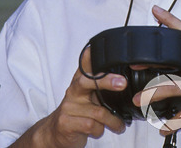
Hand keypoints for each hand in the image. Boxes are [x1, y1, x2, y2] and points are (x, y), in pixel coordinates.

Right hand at [13, 46, 127, 147]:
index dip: (90, 55)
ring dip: (113, 121)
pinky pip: (92, 126)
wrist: (57, 133)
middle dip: (106, 81)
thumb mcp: (88, 98)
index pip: (84, 65)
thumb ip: (100, 88)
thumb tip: (123, 81)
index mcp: (79, 82)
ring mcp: (68, 107)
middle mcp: (73, 91)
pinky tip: (100, 131)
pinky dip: (100, 131)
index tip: (96, 47)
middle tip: (122, 83)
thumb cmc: (78, 114)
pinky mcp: (66, 122)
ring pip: (98, 112)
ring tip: (118, 125)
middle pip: (88, 81)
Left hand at [142, 6, 180, 137]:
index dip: (170, 20)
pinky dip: (171, 123)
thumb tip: (178, 68)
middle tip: (133, 66)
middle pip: (171, 59)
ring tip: (138, 100)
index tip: (156, 11)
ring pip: (170, 87)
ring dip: (151, 95)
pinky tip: (163, 128)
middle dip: (149, 61)